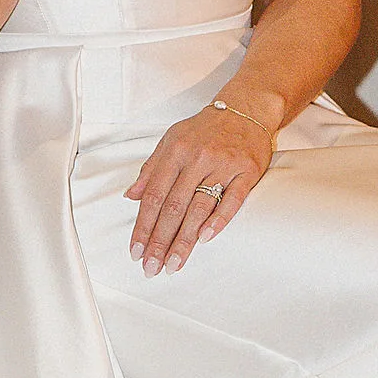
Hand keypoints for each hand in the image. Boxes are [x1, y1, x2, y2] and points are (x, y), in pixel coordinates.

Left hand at [125, 94, 277, 274]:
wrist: (245, 109)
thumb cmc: (204, 129)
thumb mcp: (171, 140)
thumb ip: (151, 169)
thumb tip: (131, 196)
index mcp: (175, 152)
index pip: (154, 196)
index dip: (143, 226)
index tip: (136, 251)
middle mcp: (197, 158)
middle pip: (173, 206)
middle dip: (160, 241)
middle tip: (152, 268)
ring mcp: (223, 165)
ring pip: (199, 208)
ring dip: (185, 240)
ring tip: (174, 263)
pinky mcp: (247, 171)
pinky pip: (233, 200)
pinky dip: (218, 220)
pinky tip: (205, 239)